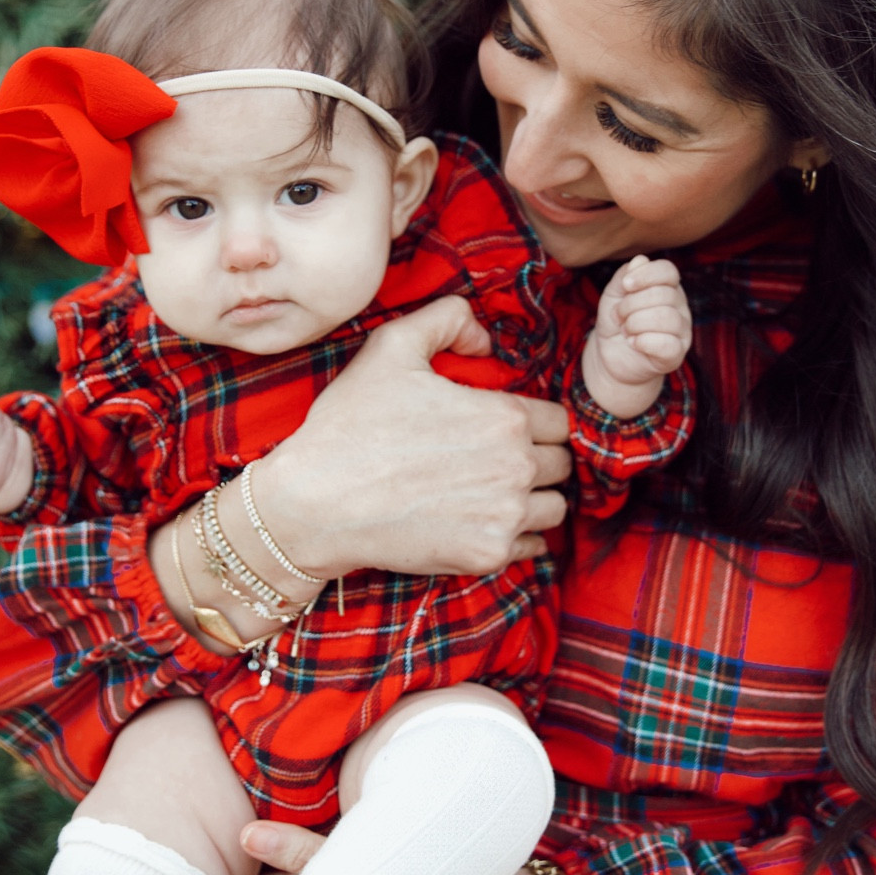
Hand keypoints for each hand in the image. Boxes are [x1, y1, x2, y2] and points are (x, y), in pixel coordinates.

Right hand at [250, 295, 573, 577]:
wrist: (314, 503)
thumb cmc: (350, 424)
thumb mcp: (391, 346)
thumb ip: (447, 319)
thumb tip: (485, 339)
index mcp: (505, 417)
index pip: (559, 421)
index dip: (536, 421)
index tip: (510, 428)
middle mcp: (516, 467)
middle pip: (561, 464)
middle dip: (538, 458)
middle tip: (500, 460)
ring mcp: (505, 516)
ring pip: (554, 507)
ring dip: (535, 498)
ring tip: (497, 492)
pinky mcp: (487, 556)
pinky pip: (533, 546)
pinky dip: (518, 536)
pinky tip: (484, 522)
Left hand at [580, 256, 692, 417]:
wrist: (610, 356)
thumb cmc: (617, 321)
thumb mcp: (614, 294)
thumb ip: (625, 275)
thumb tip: (641, 260)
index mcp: (667, 287)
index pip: (668, 271)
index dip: (646, 275)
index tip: (626, 286)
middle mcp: (679, 307)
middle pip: (664, 294)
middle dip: (631, 305)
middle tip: (618, 315)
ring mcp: (681, 331)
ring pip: (666, 318)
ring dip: (635, 323)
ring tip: (625, 330)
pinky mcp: (676, 355)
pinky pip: (668, 344)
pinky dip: (643, 342)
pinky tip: (633, 343)